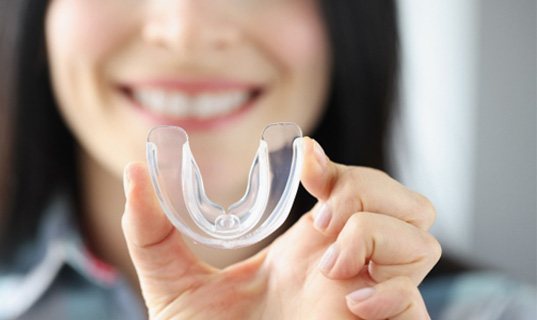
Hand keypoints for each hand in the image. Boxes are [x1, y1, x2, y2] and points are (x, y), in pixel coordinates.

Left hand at [122, 138, 439, 318]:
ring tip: (328, 263)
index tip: (306, 158)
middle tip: (321, 216)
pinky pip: (416, 301)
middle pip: (404, 203)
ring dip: (377, 235)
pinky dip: (391, 292)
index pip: (352, 187)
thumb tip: (133, 171)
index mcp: (307, 250)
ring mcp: (369, 301)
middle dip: (368, 190)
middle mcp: (346, 268)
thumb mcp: (175, 288)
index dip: (338, 164)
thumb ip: (153, 233)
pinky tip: (348, 304)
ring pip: (421, 239)